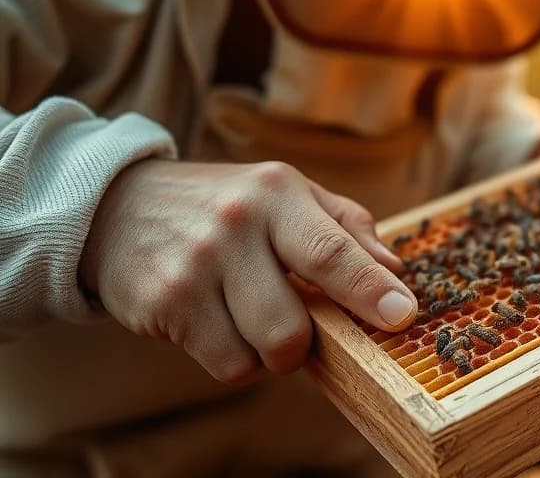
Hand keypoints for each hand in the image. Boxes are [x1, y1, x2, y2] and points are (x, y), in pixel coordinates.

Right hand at [80, 160, 417, 384]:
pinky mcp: (162, 302)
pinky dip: (236, 357)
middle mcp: (235, 225)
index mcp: (278, 193)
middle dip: (308, 342)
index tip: (402, 316)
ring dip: (269, 351)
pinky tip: (219, 321)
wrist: (119, 205)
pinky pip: (225, 365)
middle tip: (297, 321)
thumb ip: (347, 229)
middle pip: (294, 326)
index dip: (370, 291)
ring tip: (252, 315)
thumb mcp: (289, 194)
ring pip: (260, 354)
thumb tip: (395, 273)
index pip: (333, 252)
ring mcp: (194, 266)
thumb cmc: (227, 205)